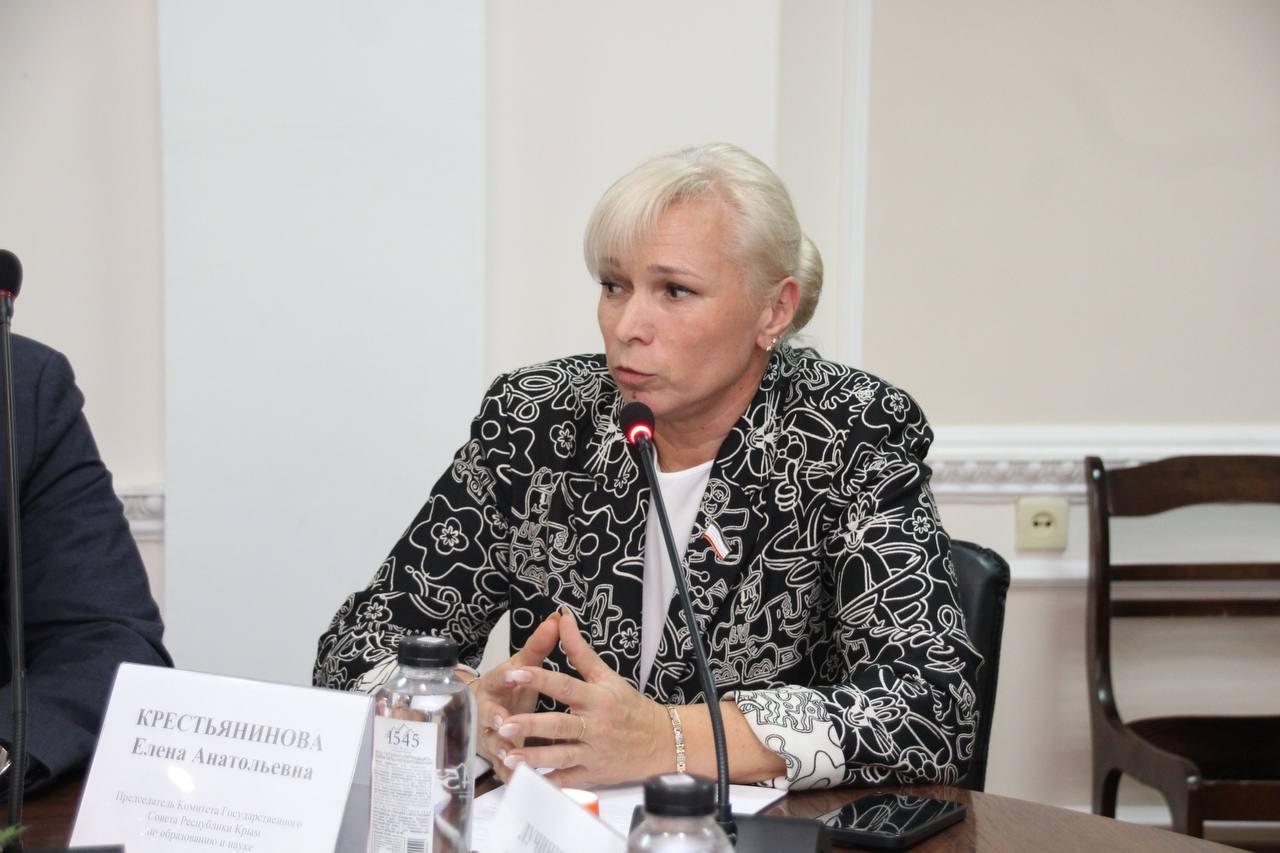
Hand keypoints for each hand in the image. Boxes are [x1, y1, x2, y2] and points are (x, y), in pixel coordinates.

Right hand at [473, 612, 559, 781]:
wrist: (487, 715)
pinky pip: (503, 770)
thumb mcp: (522, 668)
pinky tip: (522, 781)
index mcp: (495, 685)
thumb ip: (538, 647)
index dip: (504, 677)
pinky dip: (512, 776)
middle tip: (507, 725)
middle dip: (497, 720)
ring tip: (513, 759)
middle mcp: (487, 711)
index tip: (514, 676)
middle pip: (487, 716)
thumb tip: (558, 617)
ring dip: (502, 752)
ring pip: (493, 745)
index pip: (497, 677)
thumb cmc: (509, 688)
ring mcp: (488, 736)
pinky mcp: (496, 759)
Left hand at [497, 610, 669, 786]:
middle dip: (531, 726)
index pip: (565, 685)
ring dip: (535, 757)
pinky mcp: (593, 774)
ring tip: (508, 757)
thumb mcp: (606, 675)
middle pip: (560, 724)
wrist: (660, 741)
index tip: (515, 673)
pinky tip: (528, 782)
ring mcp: (594, 752)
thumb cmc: (629, 706)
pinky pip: (568, 780)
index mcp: (597, 698)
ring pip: (561, 755)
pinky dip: (549, 782)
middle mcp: (595, 725)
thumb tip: (562, 617)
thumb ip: (580, 650)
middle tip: (503, 724)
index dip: (540, 678)